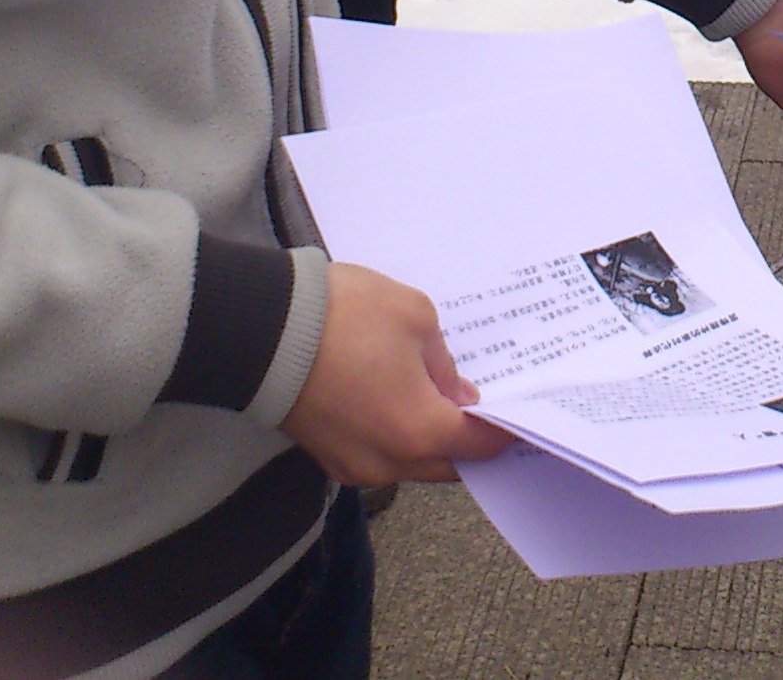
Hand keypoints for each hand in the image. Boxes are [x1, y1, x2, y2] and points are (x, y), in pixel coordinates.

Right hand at [280, 262, 513, 485]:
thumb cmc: (343, 316)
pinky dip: (399, 436)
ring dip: (432, 439)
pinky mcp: (328, 457)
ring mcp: (355, 466)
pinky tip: (403, 402)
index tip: (522, 414)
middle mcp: (390, 464)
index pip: (481, 445)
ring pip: (413, 463)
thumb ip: (445, 363)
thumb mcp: (416, 318)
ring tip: (444, 399)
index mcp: (420, 432)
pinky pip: (380, 456)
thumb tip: (454, 393)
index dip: (506, 429)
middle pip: (449, 463)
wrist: (260, 328)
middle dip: (471, 440)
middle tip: (489, 408)